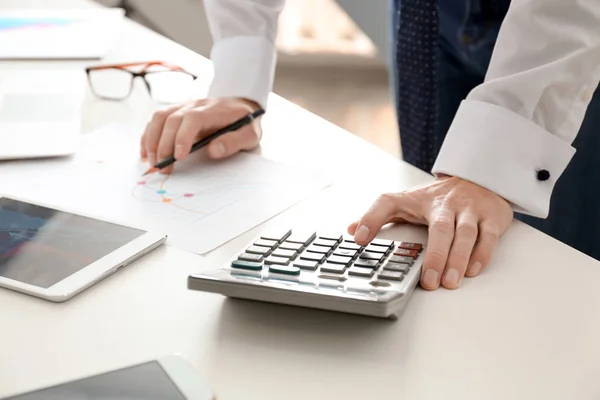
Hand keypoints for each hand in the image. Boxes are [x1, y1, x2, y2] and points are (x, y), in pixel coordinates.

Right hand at [140, 97, 262, 173]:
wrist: (242, 105)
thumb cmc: (246, 123)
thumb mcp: (251, 134)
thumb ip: (235, 142)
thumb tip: (213, 150)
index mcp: (214, 110)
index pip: (192, 118)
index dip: (183, 136)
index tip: (179, 156)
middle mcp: (195, 105)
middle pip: (172, 119)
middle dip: (164, 145)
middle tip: (164, 168)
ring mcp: (184, 107)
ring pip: (160, 117)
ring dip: (152, 140)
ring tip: (152, 163)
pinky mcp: (177, 112)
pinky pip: (156, 120)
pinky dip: (148, 136)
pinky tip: (145, 153)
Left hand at [347, 176, 513, 289]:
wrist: (479, 178)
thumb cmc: (439, 197)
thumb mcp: (407, 201)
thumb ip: (380, 214)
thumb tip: (352, 231)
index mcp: (420, 200)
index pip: (388, 203)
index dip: (371, 218)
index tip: (359, 238)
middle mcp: (446, 204)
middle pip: (439, 228)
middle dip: (434, 255)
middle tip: (429, 282)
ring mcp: (470, 209)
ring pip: (465, 233)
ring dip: (458, 259)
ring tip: (450, 281)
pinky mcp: (491, 217)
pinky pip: (488, 236)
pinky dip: (481, 254)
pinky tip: (472, 270)